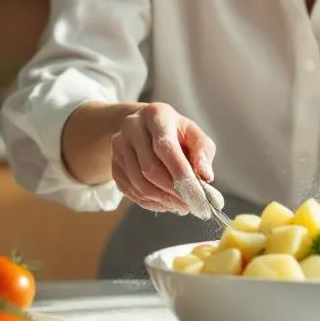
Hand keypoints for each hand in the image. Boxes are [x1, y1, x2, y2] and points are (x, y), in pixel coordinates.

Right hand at [110, 102, 216, 216]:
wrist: (146, 127)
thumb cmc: (176, 133)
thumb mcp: (194, 134)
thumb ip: (203, 153)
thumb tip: (206, 177)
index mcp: (156, 115)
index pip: (165, 148)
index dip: (181, 174)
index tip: (196, 195)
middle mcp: (132, 126)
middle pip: (150, 168)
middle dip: (172, 191)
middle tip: (189, 204)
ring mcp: (119, 145)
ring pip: (138, 182)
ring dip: (161, 200)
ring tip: (179, 206)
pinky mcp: (113, 163)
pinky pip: (129, 189)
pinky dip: (149, 202)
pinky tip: (164, 203)